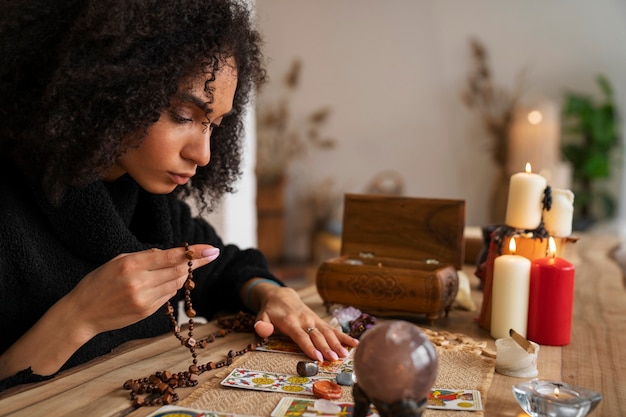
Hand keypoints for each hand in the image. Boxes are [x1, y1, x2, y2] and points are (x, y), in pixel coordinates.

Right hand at [0, 244, 220, 379]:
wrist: (82, 313)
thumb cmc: (99, 282)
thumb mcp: (118, 260)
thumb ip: (145, 256)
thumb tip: (170, 254)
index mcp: (132, 263)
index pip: (171, 257)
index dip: (194, 252)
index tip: (212, 249)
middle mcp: (139, 281)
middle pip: (179, 271)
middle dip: (195, 262)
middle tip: (208, 255)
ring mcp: (144, 299)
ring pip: (176, 284)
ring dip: (183, 275)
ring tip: (184, 268)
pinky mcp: (146, 311)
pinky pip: (168, 296)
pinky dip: (172, 287)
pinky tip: (167, 282)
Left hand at [250, 284, 358, 361]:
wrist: (281, 295)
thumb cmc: (271, 311)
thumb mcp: (261, 316)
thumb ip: (262, 324)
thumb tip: (262, 330)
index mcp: (290, 321)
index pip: (301, 335)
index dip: (309, 346)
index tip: (317, 357)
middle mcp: (305, 320)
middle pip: (317, 335)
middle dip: (326, 347)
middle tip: (334, 359)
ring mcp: (314, 320)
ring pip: (328, 332)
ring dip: (337, 344)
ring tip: (345, 355)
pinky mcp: (319, 321)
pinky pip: (333, 329)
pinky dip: (344, 336)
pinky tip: (355, 343)